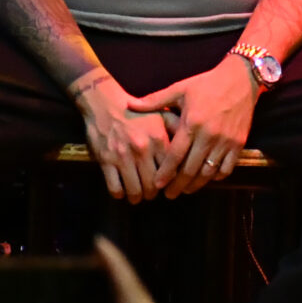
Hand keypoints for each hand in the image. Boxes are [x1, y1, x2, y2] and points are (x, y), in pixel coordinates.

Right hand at [70, 72, 173, 202]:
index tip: (173, 184)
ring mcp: (123, 157)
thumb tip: (196, 142)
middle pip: (154, 184)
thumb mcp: (162, 116)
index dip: (173, 181)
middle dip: (155, 193)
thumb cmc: (138, 114)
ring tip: (140, 196)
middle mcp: (142, 149)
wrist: (105, 105)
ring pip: (135, 189)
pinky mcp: (105, 161)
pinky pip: (114, 187)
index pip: (172, 169)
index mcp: (158, 139)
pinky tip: (123, 193)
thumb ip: (178, 129)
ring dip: (138, 197)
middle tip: (155, 193)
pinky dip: (120, 194)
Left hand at [128, 54, 262, 197]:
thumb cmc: (207, 83)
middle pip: (191, 169)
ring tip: (186, 190)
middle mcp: (209, 135)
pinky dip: (217, 176)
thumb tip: (129, 105)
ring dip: (196, 184)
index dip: (165, 173)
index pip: (175, 156)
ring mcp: (226, 141)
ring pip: (209, 172)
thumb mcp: (180, 89)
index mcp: (192, 123)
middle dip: (178, 185)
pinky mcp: (239, 142)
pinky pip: (227, 168)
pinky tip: (208, 178)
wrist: (241, 78)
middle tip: (169, 195)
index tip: (157, 185)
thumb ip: (154, 101)